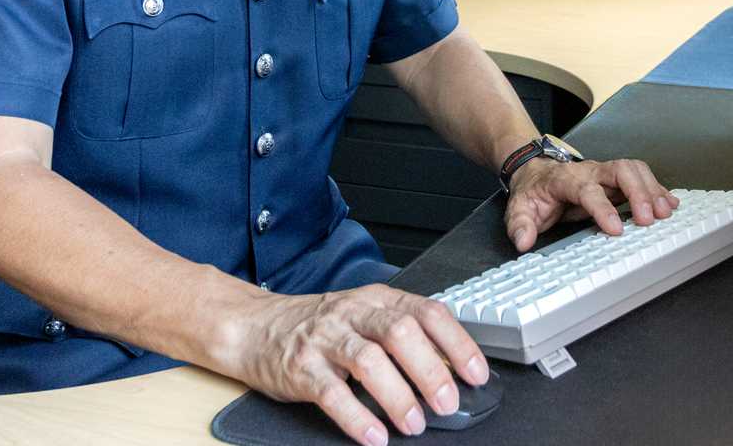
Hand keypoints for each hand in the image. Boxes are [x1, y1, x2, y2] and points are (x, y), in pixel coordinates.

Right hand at [241, 284, 487, 445]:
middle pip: (401, 333)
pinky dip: (357, 418)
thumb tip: (451, 368)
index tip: (476, 373)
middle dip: (431, 371)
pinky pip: (331, 394)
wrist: (256, 327)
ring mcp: (326, 339)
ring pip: (369, 361)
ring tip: (414, 424)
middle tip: (448, 403)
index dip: (457, 343)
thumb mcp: (365, 316)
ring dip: (398, 397)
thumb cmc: (320, 326)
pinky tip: (374, 436)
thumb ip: (403, 333)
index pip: (427, 313)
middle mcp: (353, 314)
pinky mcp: (301, 368)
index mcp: (378, 300)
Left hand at [503, 156, 678, 251]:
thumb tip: (524, 241)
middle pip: (619, 170)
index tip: (616, 228)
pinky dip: (657, 189)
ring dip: (652, 189)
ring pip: (634, 169)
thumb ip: (519, 225)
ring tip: (665, 212)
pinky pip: (641, 177)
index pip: (587, 189)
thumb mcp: (518, 209)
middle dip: (638, 192)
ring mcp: (604, 173)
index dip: (603, 208)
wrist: (536, 173)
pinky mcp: (616, 180)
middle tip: (650, 218)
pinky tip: (670, 203)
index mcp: (565, 179)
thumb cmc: (533, 193)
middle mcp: (589, 171)